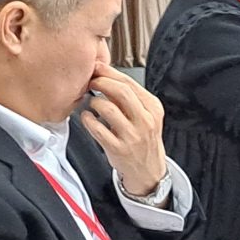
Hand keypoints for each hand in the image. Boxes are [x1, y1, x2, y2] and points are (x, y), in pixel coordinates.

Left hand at [81, 66, 169, 198]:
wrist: (148, 170)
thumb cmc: (143, 139)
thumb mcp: (146, 116)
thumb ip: (130, 99)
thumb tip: (105, 76)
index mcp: (153, 108)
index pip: (130, 83)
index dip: (110, 73)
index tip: (97, 68)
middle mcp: (145, 121)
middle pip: (121, 92)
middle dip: (101, 82)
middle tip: (91, 81)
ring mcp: (132, 136)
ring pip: (108, 109)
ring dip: (94, 102)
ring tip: (91, 103)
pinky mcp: (118, 149)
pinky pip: (97, 129)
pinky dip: (87, 119)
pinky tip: (87, 117)